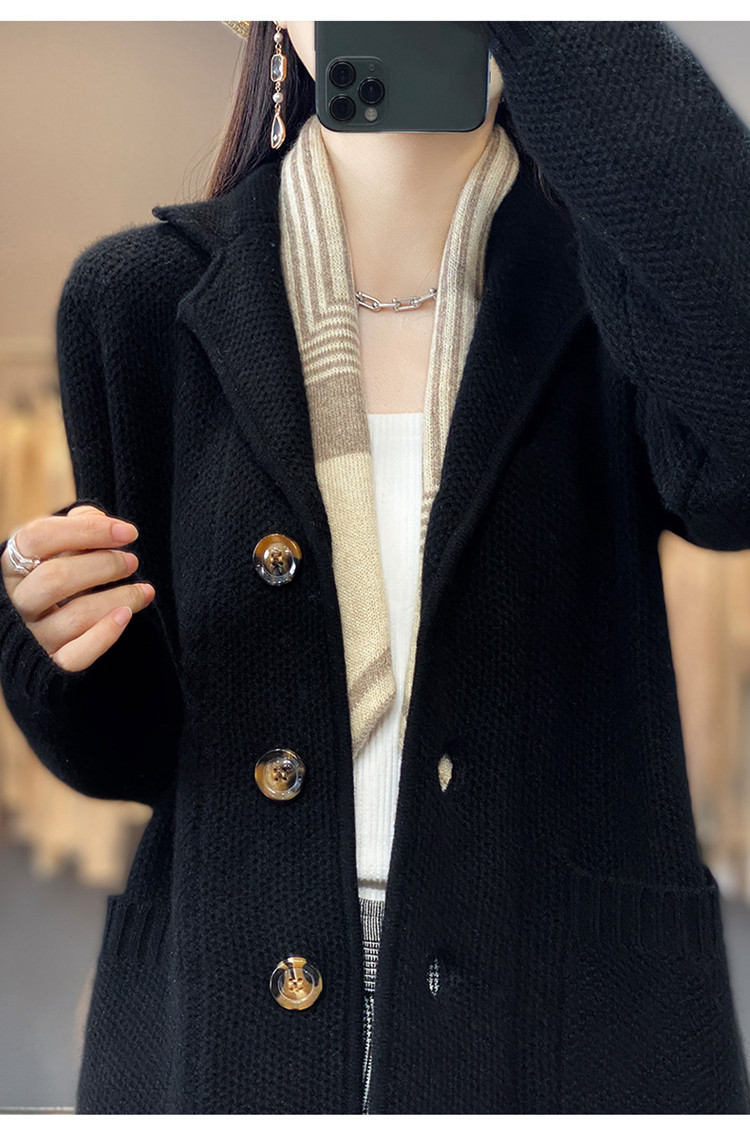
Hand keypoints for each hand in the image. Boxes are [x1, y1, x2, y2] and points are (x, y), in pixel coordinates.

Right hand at [1, 504, 155, 673]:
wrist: (60, 621)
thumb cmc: (67, 572)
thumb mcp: (67, 545)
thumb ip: (81, 525)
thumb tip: (99, 520)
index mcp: (15, 563)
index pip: (39, 537)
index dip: (86, 530)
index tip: (128, 532)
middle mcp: (20, 599)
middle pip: (55, 579)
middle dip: (103, 566)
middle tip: (132, 562)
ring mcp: (34, 634)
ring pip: (74, 617)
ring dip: (118, 598)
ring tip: (144, 590)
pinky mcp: (54, 662)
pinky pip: (77, 655)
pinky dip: (105, 635)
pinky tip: (127, 615)